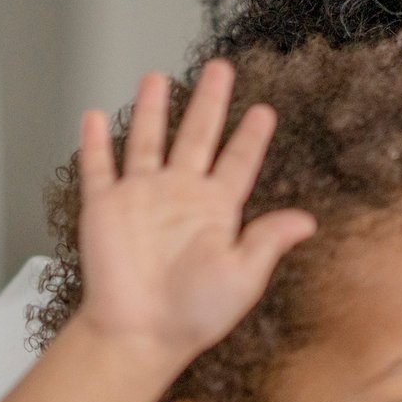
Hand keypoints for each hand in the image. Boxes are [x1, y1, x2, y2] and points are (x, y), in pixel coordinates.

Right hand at [73, 61, 317, 364]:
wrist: (142, 333)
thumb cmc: (194, 313)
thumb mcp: (243, 276)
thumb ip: (268, 241)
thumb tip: (307, 220)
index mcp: (215, 211)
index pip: (237, 162)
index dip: (251, 136)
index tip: (264, 110)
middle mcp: (179, 197)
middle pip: (196, 136)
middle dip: (208, 102)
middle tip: (219, 68)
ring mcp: (141, 198)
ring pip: (147, 141)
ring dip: (151, 110)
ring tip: (155, 77)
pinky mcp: (105, 208)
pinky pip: (98, 168)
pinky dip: (95, 143)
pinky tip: (94, 117)